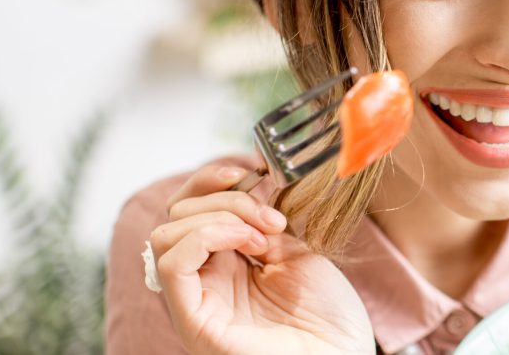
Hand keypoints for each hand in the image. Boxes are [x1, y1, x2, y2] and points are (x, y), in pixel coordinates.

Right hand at [149, 165, 373, 353]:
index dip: (213, 178)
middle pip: (176, 214)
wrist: (342, 354)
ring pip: (166, 233)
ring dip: (218, 216)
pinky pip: (172, 263)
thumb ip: (262, 220)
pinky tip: (247, 242)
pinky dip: (206, 235)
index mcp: (225, 263)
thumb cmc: (327, 314)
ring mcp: (196, 300)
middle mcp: (204, 280)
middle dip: (227, 199)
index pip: (190, 206)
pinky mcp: (194, 319)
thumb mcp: (294, 250)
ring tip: (263, 236)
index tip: (253, 172)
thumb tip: (248, 176)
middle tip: (273, 219)